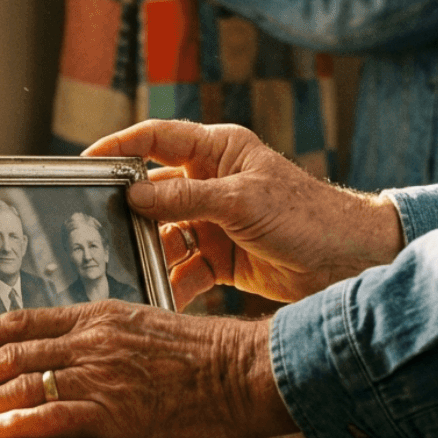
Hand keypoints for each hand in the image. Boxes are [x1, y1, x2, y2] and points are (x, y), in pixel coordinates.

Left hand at [0, 302, 296, 437]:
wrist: (248, 370)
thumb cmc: (207, 357)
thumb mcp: (148, 331)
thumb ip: (106, 341)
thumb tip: (73, 358)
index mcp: (98, 316)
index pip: (19, 321)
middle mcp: (91, 339)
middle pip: (7, 354)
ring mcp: (102, 373)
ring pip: (19, 384)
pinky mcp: (117, 410)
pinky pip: (54, 414)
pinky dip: (16, 423)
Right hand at [85, 120, 404, 307]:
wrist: (352, 262)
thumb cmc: (308, 216)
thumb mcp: (242, 201)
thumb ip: (186, 200)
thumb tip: (133, 195)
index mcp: (219, 151)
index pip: (157, 139)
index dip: (120, 147)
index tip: (86, 163)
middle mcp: (213, 183)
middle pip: (155, 192)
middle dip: (129, 213)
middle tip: (97, 229)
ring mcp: (216, 222)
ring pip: (166, 236)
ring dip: (150, 254)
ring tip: (126, 270)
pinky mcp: (222, 258)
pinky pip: (185, 270)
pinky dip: (172, 283)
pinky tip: (159, 298)